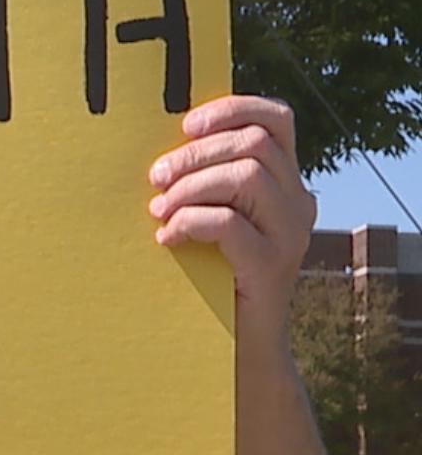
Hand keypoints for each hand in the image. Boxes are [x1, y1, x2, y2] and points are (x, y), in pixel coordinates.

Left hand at [147, 95, 316, 334]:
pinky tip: (168, 239)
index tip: (186, 125)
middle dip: (195, 154)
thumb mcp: (211, 214)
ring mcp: (291, 234)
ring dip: (190, 188)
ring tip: (159, 212)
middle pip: (254, 143)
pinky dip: (190, 222)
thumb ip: (203, 179)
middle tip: (156, 179)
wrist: (236, 345)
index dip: (232, 109)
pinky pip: (230, 223)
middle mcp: (298, 202)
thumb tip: (161, 149)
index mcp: (285, 181)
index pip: (276, 119)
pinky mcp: (272, 266)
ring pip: (246, 176)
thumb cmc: (210, 271)